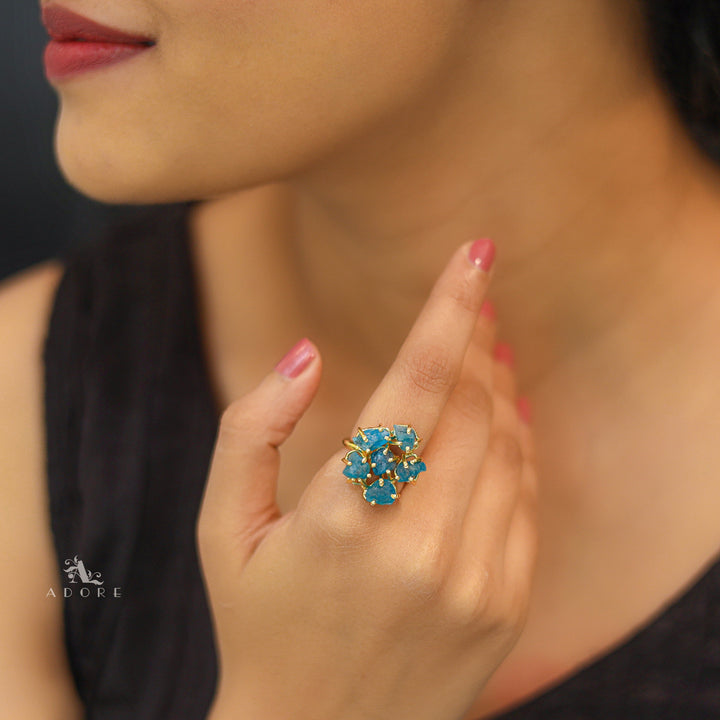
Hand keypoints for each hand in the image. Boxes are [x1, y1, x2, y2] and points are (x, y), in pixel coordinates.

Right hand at [197, 238, 538, 719]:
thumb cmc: (259, 623)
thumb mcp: (225, 528)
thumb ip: (251, 429)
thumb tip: (309, 352)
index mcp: (342, 520)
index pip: (414, 387)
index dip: (448, 309)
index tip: (476, 252)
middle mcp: (419, 549)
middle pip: (471, 407)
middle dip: (475, 338)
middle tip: (474, 297)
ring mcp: (473, 582)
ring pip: (507, 446)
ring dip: (497, 385)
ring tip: (484, 350)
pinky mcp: (504, 605)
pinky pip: (526, 496)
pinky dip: (517, 443)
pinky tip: (500, 418)